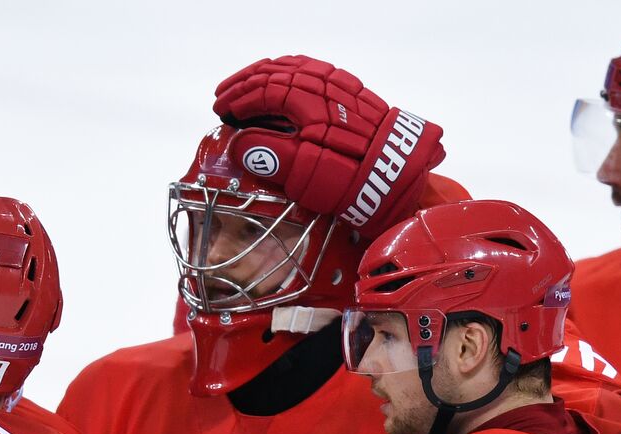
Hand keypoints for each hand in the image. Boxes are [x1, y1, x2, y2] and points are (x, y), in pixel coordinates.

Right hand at [212, 55, 444, 236]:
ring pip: (295, 67)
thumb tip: (239, 143)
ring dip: (266, 74)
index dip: (238, 101)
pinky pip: (314, 70)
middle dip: (245, 83)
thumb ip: (268, 154)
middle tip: (223, 94)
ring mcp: (340, 86)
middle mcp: (323, 85)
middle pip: (276, 73)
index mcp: (307, 101)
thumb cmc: (351, 178)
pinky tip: (284, 81)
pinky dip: (290, 72)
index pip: (263, 91)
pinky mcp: (353, 92)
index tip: (221, 112)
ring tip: (248, 84)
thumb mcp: (304, 172)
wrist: (399, 176)